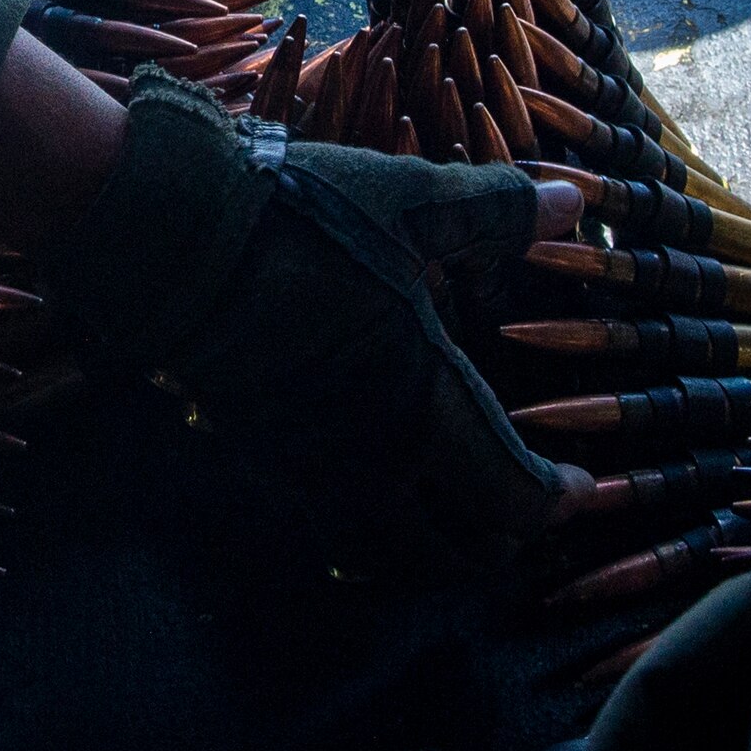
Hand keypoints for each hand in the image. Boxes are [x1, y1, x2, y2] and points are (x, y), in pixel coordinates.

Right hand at [41, 70, 593, 577]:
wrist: (172, 236)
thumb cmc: (300, 216)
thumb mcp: (412, 202)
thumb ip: (495, 213)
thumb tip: (573, 200)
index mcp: (425, 399)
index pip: (511, 493)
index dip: (554, 500)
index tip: (578, 484)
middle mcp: (371, 454)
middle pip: (454, 551)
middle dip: (497, 538)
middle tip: (519, 507)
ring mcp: (309, 463)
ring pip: (386, 550)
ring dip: (431, 544)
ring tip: (453, 510)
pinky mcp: (260, 452)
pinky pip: (330, 520)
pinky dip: (369, 525)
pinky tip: (376, 478)